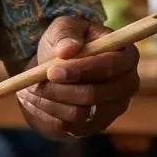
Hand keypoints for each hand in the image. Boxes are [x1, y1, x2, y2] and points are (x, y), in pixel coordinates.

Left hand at [17, 16, 139, 140]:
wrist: (52, 69)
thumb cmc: (63, 44)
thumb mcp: (62, 28)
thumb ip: (66, 33)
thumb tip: (68, 49)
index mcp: (126, 56)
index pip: (112, 66)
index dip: (82, 69)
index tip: (52, 70)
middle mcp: (126, 86)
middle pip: (96, 95)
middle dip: (61, 89)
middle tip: (35, 83)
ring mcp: (112, 110)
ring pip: (79, 114)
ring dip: (50, 101)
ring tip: (30, 88)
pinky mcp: (93, 127)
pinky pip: (68, 128)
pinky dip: (46, 114)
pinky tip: (36, 100)